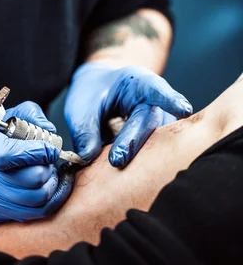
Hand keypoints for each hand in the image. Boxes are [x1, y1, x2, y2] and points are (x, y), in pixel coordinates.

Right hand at [0, 102, 73, 223]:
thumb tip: (49, 130)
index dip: (37, 151)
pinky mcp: (1, 213)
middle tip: (48, 159)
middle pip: (32, 178)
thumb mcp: (0, 119)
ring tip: (49, 171)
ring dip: (52, 183)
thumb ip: (28, 115)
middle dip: (47, 167)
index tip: (48, 148)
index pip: (9, 155)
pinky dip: (52, 198)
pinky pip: (37, 212)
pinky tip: (51, 185)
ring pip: (39, 197)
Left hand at [64, 63, 192, 166]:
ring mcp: (156, 126)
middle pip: (151, 121)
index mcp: (138, 84)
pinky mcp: (154, 146)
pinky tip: (130, 181)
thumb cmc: (91, 96)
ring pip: (157, 142)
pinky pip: (151, 156)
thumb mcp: (81, 107)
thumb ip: (85, 130)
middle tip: (116, 160)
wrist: (94, 96)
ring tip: (121, 171)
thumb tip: (87, 157)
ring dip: (142, 158)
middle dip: (135, 140)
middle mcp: (152, 104)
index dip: (170, 98)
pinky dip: (140, 168)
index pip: (155, 89)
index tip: (183, 109)